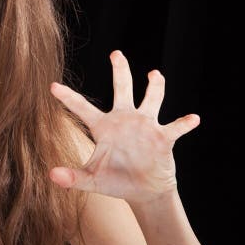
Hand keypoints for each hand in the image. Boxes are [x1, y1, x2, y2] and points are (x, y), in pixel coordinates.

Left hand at [49, 50, 199, 204]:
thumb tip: (52, 175)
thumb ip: (73, 177)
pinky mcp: (163, 138)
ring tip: (155, 74)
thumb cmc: (115, 181)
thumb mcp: (92, 180)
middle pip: (122, 89)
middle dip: (120, 71)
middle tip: (116, 53)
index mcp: (103, 127)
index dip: (67, 97)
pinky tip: (192, 118)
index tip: (52, 85)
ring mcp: (145, 126)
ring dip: (155, 88)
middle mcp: (124, 120)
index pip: (82, 108)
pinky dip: (183, 123)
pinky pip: (175, 128)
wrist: (143, 191)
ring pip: (151, 100)